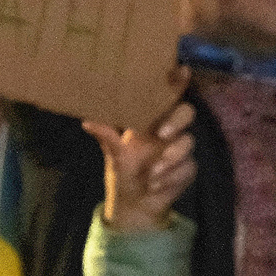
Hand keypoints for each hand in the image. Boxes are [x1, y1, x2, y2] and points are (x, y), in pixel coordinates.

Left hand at [90, 76, 198, 233]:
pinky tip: (155, 185)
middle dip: (177, 121)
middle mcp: (168, 131)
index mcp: (150, 121)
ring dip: (171, 158)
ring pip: (188, 142)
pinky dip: (170, 178)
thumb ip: (106, 136)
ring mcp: (180, 149)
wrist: (135, 204)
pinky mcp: (187, 169)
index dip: (176, 83)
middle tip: (163, 133)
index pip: (166, 98)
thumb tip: (87, 121)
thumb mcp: (113, 155)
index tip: (182, 70)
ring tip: (153, 174)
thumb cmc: (123, 173)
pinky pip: (187, 167)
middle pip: (186, 113)